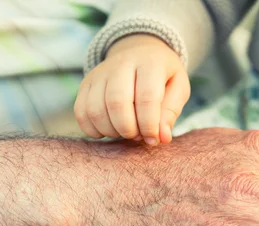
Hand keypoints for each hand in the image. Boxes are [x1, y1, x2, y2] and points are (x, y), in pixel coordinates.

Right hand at [74, 35, 189, 144]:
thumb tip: (161, 138)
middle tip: (138, 136)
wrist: (140, 53)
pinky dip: (93, 130)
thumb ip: (170, 113)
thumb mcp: (178, 89)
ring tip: (126, 131)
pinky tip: (110, 129)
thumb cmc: (163, 77)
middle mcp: (121, 63)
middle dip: (128, 129)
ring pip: (95, 109)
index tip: (153, 139)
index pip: (147, 97)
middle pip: (117, 102)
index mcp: (150, 62)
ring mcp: (99, 73)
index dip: (149, 125)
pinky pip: (81, 112)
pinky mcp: (85, 83)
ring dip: (111, 131)